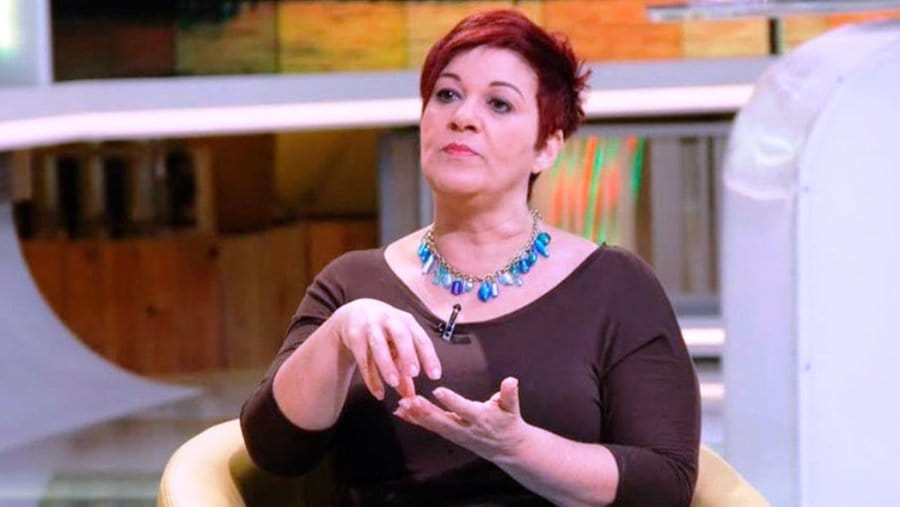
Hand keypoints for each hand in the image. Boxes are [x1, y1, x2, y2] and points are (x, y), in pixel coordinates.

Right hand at [333, 298, 441, 399]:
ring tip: (394, 383)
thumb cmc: (384, 330)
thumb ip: (404, 369)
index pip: (421, 339)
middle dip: (408, 354)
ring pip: (379, 346)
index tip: (435, 376)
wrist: (354, 313)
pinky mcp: (354, 336)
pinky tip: (378, 393)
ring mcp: (371, 327)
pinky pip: (363, 359)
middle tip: (414, 373)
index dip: (429, 357)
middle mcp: (390, 321)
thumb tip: (411, 396)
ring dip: (387, 365)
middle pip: (401, 336)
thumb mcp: (397, 344)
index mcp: (406, 322)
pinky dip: (371, 378)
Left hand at [393, 377, 528, 461]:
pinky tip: (402, 414)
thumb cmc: (509, 423)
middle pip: (443, 421)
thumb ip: (509, 394)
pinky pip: (431, 428)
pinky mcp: (450, 435)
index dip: (451, 401)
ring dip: (417, 416)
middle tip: (410, 401)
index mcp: (480, 418)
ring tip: (402, 406)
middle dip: (426, 412)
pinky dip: (416, 421)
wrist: (508, 448)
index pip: (464, 409)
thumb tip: (511, 381)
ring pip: (434, 426)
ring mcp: (456, 434)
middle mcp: (465, 428)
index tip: (438, 391)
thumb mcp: (512, 407)